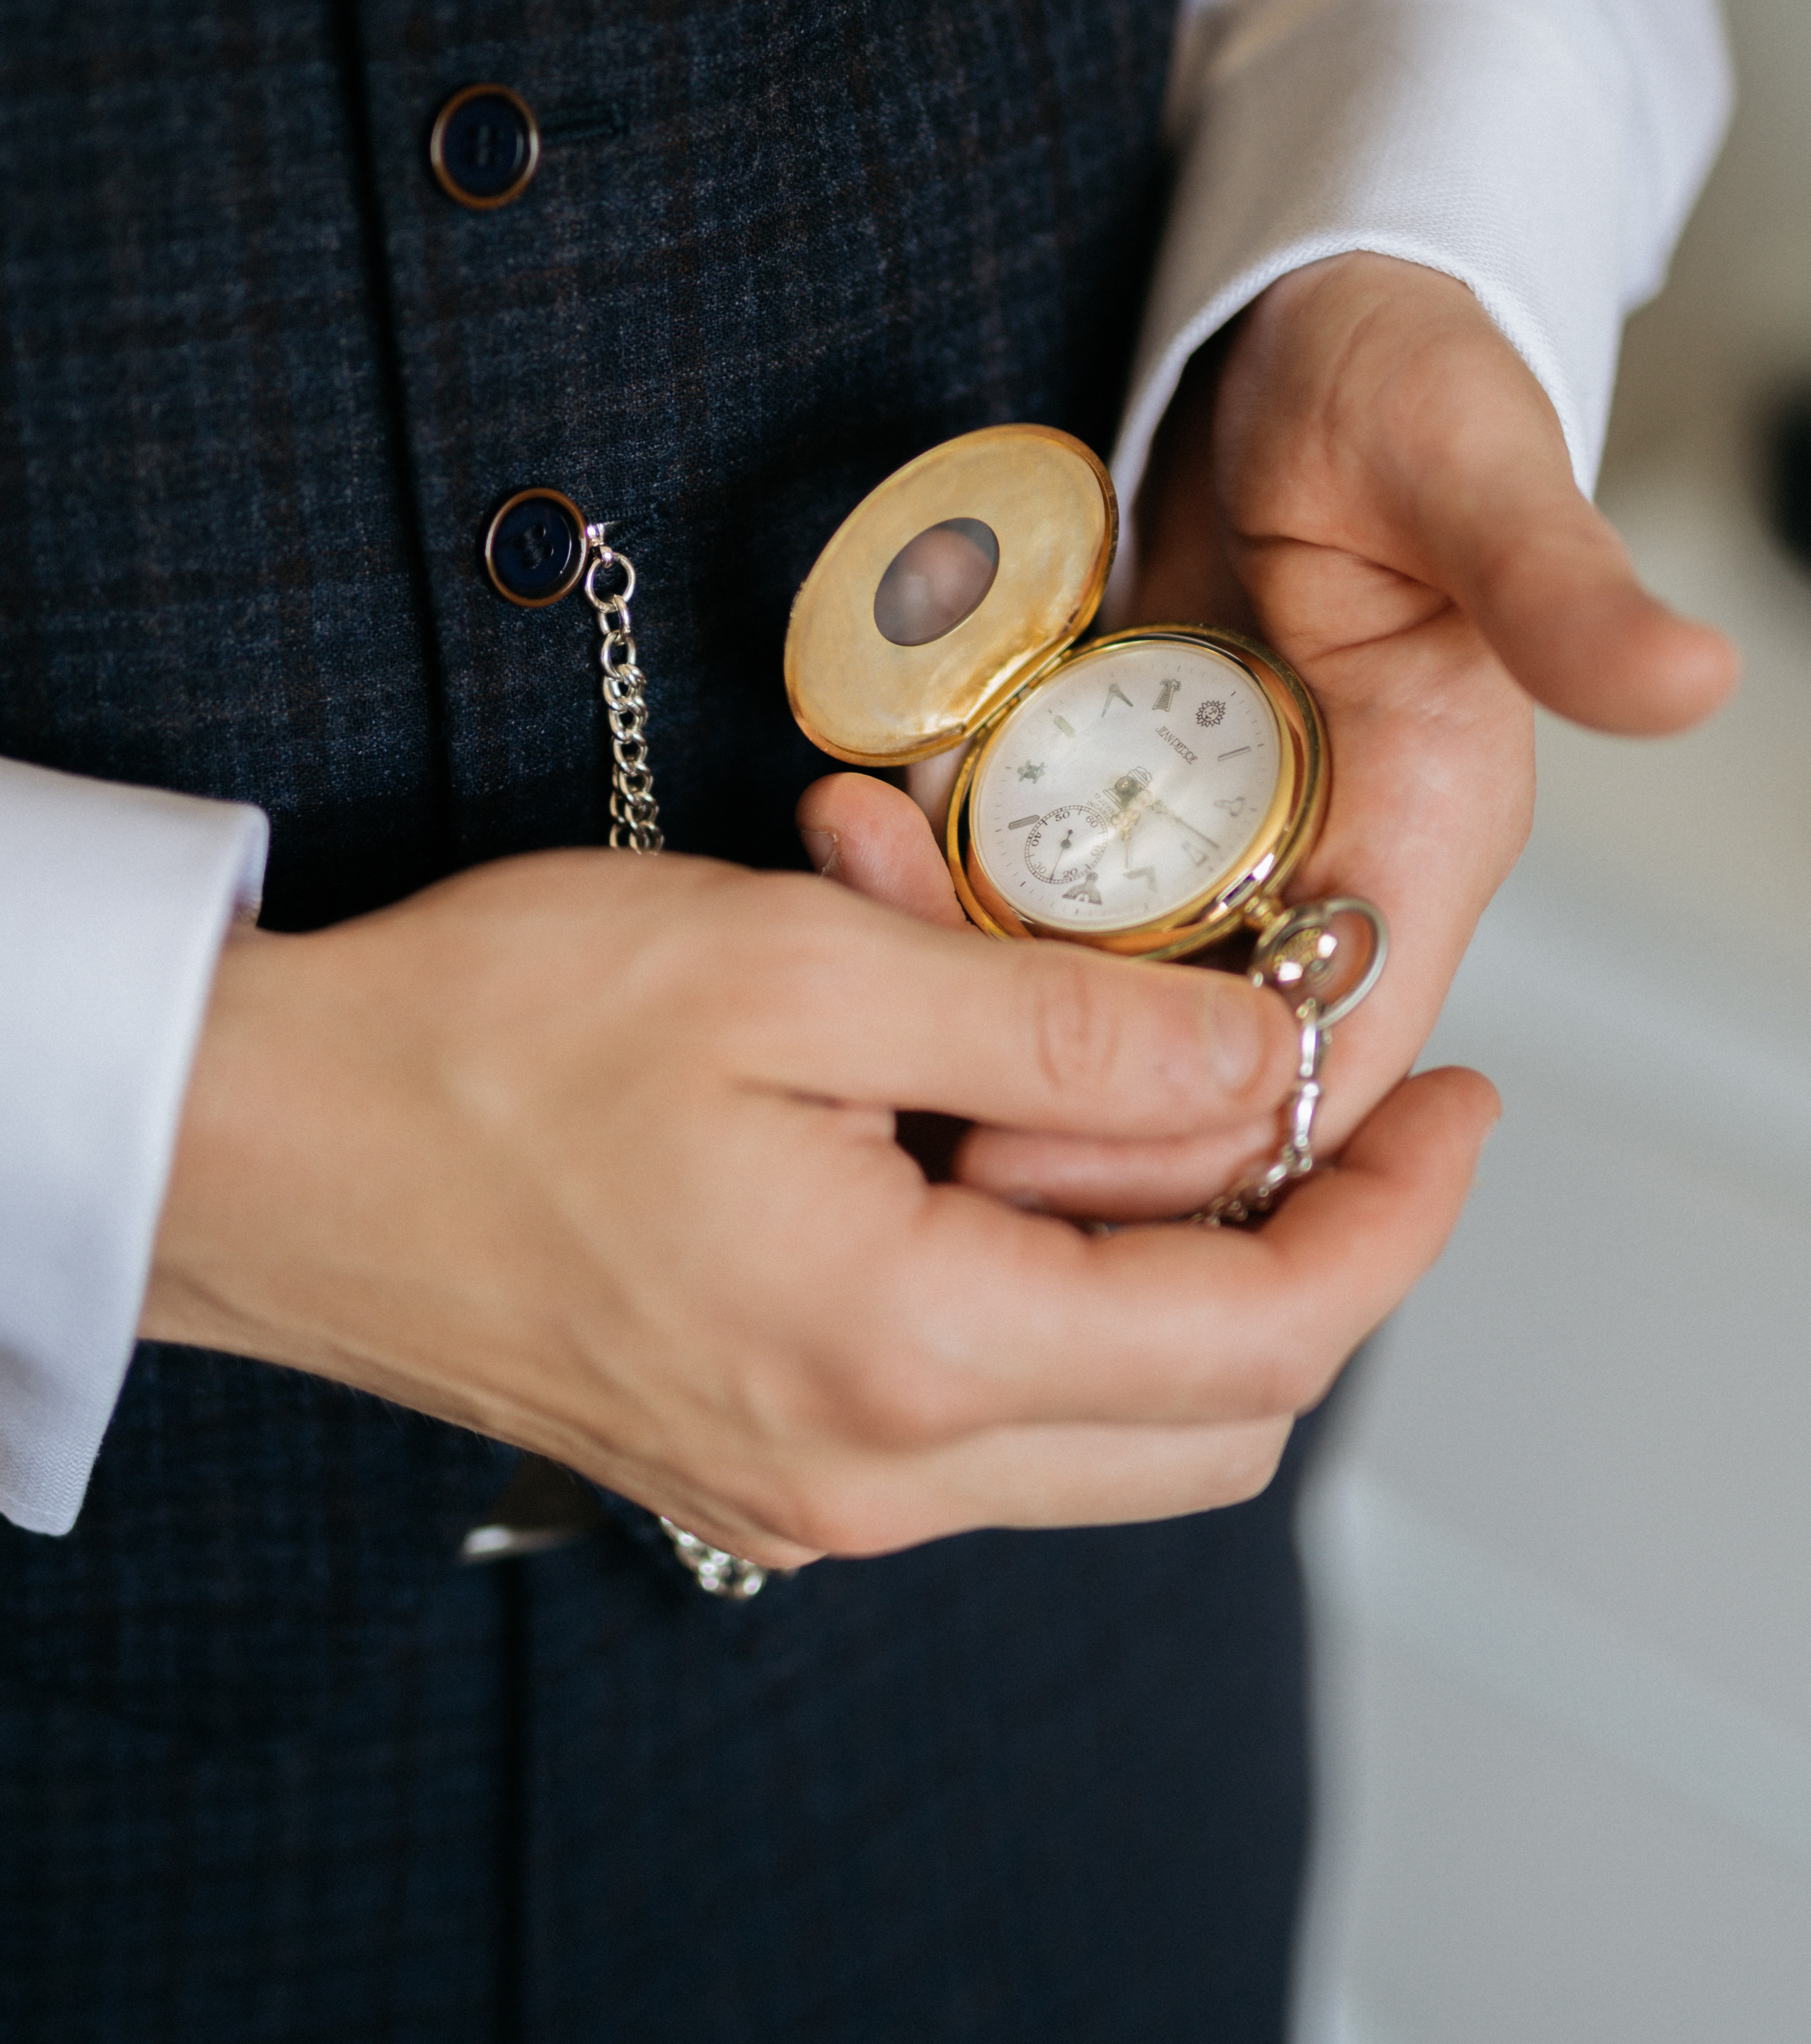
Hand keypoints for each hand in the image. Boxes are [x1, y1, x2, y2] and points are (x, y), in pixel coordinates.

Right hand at [143, 846, 1494, 1562]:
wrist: (268, 1150)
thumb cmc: (485, 1039)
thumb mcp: (794, 967)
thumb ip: (1055, 1023)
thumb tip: (1258, 1059)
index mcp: (900, 1350)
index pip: (1257, 1339)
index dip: (1393, 1218)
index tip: (1452, 1100)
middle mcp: (875, 1469)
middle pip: (1213, 1418)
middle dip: (1314, 1257)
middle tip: (1331, 1097)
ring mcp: (816, 1487)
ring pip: (1109, 1427)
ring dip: (1172, 1266)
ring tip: (1139, 1085)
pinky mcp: (766, 1457)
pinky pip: (990, 1405)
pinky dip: (1051, 1285)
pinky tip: (988, 1136)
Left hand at [929, 251, 1736, 1218]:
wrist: (1295, 337)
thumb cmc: (1402, 382)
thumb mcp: (1471, 467)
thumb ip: (1557, 588)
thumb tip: (1691, 677)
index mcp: (1423, 832)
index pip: (1329, 1051)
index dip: (1201, 1132)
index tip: (1042, 1142)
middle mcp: (1317, 864)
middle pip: (1188, 1063)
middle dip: (1046, 1087)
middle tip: (896, 1074)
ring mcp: (1210, 842)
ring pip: (1084, 988)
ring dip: (960, 971)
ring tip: (846, 883)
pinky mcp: (1123, 797)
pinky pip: (1018, 885)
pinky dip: (933, 874)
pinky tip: (855, 821)